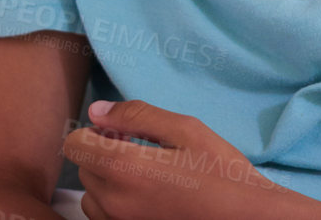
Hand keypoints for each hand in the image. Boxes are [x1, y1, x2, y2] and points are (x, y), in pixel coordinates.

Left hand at [65, 100, 318, 219]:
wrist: (245, 218)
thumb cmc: (220, 171)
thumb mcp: (185, 130)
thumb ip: (136, 115)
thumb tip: (97, 111)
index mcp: (124, 168)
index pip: (74, 145)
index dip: (94, 131)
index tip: (121, 131)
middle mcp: (114, 201)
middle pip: (84, 168)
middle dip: (102, 153)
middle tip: (138, 149)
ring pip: (91, 197)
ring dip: (106, 182)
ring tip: (142, 176)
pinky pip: (105, 218)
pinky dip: (115, 204)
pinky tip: (145, 197)